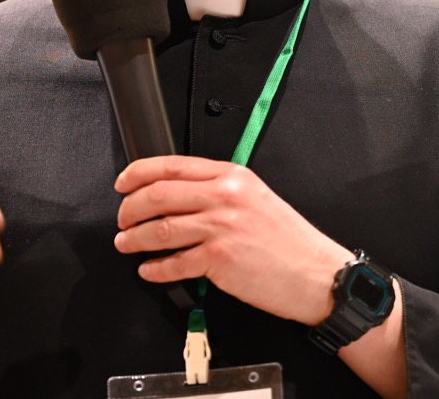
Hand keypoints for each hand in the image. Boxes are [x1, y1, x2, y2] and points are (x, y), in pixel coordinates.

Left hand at [113, 156, 351, 324]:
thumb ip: (219, 190)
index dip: (139, 173)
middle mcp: (225, 195)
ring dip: (135, 238)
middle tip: (122, 219)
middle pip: (159, 194)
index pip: (173, 165)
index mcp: (232, 175)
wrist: (316, 273)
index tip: (123, 183)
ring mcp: (222, 226)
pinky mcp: (220, 258)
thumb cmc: (289, 240)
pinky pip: (175, 263)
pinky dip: (155, 268)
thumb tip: (177, 196)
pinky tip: (149, 269)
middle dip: (130, 208)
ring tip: (126, 244)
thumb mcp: (256, 197)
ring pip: (161, 228)